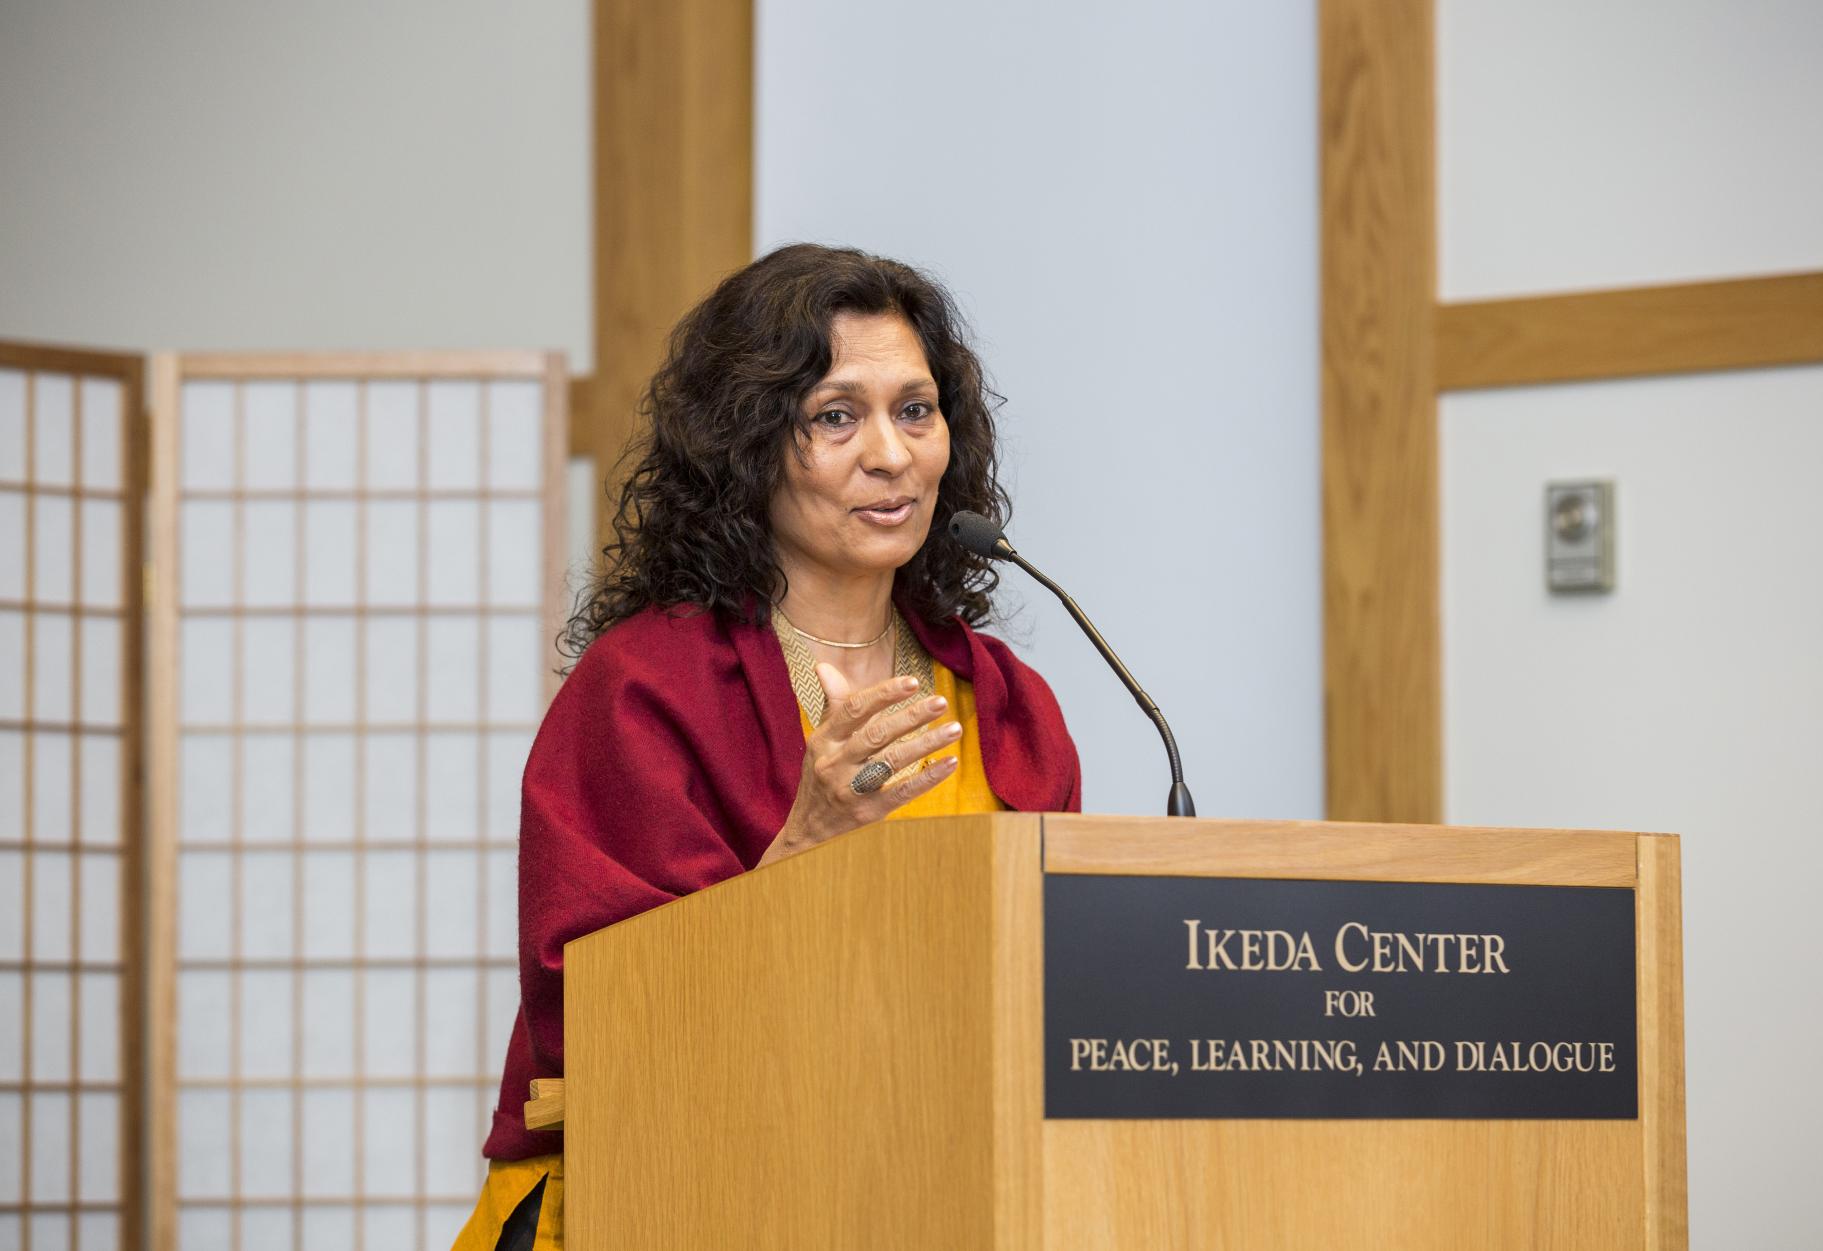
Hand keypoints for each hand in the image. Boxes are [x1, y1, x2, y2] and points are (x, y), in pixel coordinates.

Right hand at [758, 664, 961, 866]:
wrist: (807, 832)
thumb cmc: (820, 776)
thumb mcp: (820, 741)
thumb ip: (832, 705)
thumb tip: (824, 666)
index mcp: (824, 740)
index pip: (855, 710)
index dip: (884, 694)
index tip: (913, 682)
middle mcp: (834, 763)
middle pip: (877, 735)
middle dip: (911, 716)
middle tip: (941, 701)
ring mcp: (851, 790)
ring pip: (892, 762)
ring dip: (926, 744)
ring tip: (954, 729)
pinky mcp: (868, 813)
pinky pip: (902, 792)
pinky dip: (928, 778)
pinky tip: (950, 762)